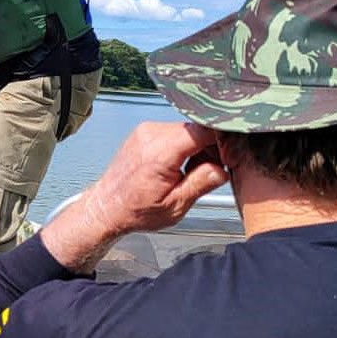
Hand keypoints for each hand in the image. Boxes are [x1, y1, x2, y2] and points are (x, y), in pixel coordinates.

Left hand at [41, 122, 228, 272]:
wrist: (107, 206)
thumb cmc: (136, 210)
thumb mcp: (174, 206)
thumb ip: (201, 184)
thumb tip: (222, 169)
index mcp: (160, 152)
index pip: (203, 129)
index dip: (222, 141)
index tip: (229, 156)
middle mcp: (151, 135)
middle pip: (197, 128)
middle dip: (211, 147)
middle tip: (212, 170)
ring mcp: (146, 130)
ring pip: (188, 129)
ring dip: (198, 147)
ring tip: (192, 171)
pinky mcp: (145, 132)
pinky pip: (175, 131)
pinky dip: (185, 145)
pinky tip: (180, 164)